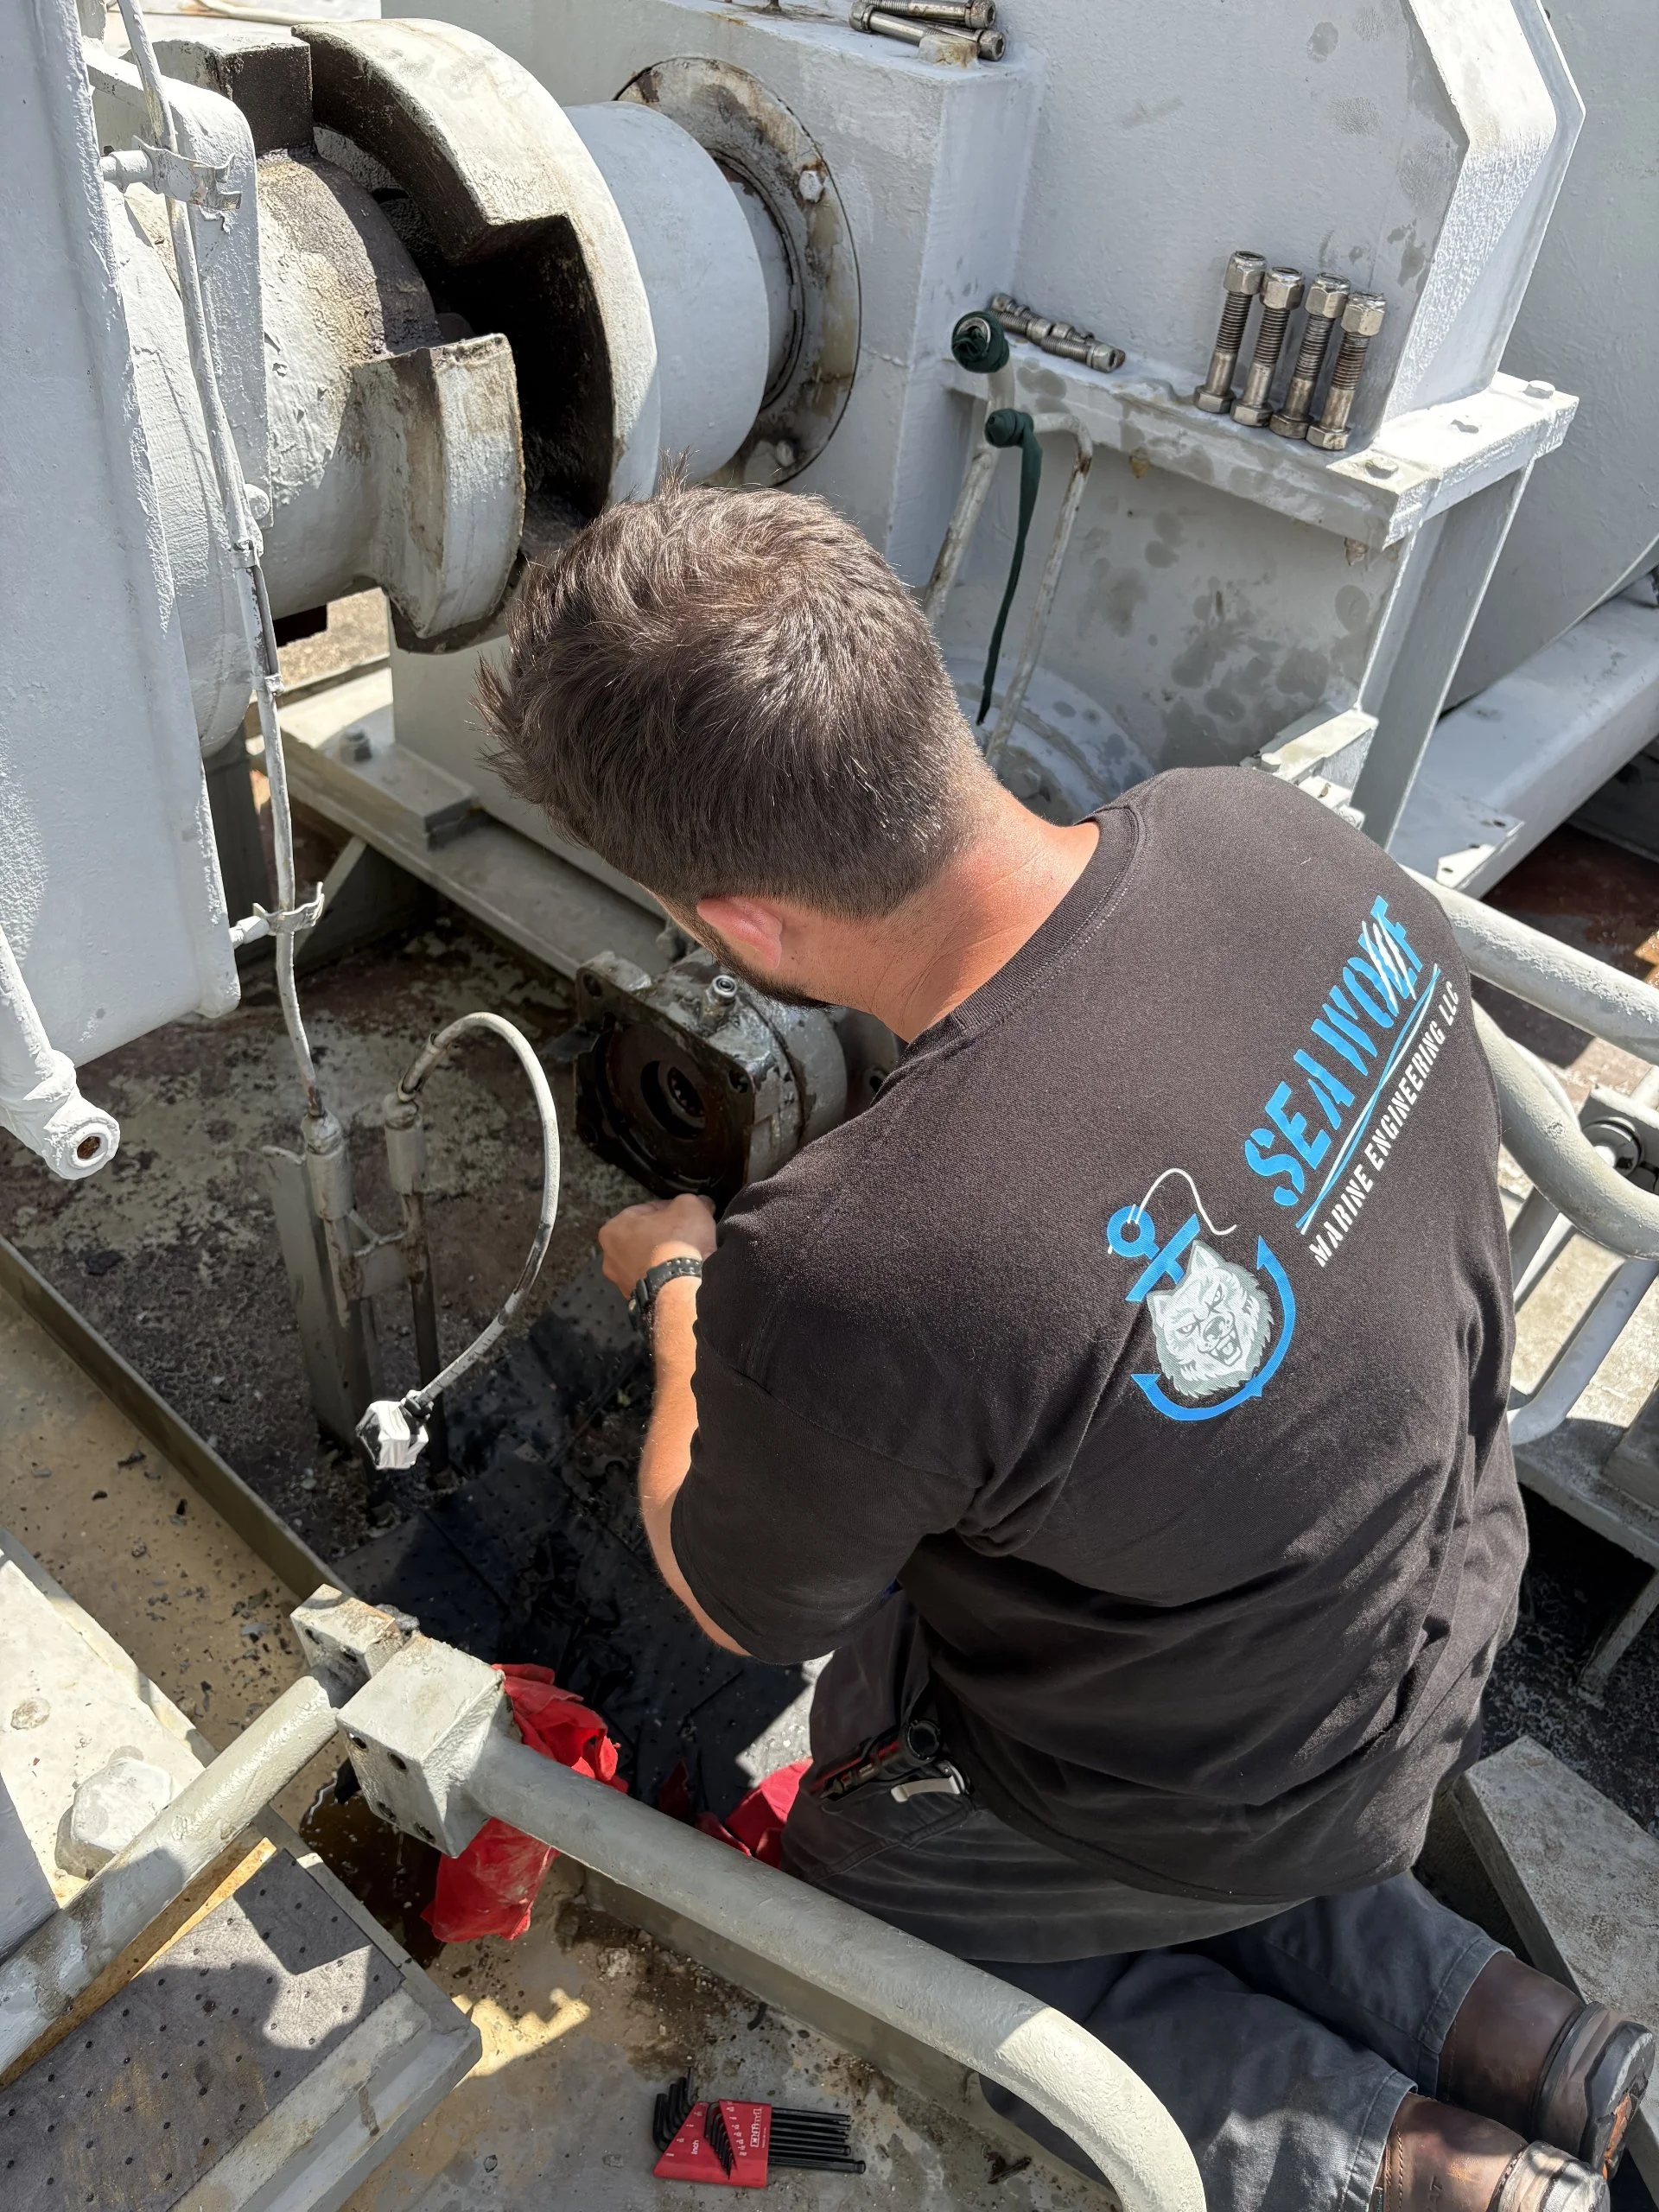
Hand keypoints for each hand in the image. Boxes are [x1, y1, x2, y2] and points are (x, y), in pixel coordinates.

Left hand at [598, 1194, 717, 1300]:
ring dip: (664, 1256)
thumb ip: (689, 1201)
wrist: (683, 1289)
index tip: (685, 1214)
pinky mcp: (638, 1301)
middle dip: (664, 1235)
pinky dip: (666, 1276)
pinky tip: (684, 1273)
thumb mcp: (689, 1205)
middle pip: (644, 1237)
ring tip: (688, 1255)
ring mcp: (622, 1283)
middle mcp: (610, 1258)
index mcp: (612, 1229)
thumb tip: (701, 1204)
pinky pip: (654, 1281)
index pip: (646, 1210)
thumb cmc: (679, 1242)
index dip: (669, 1209)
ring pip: (648, 1260)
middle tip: (687, 1234)